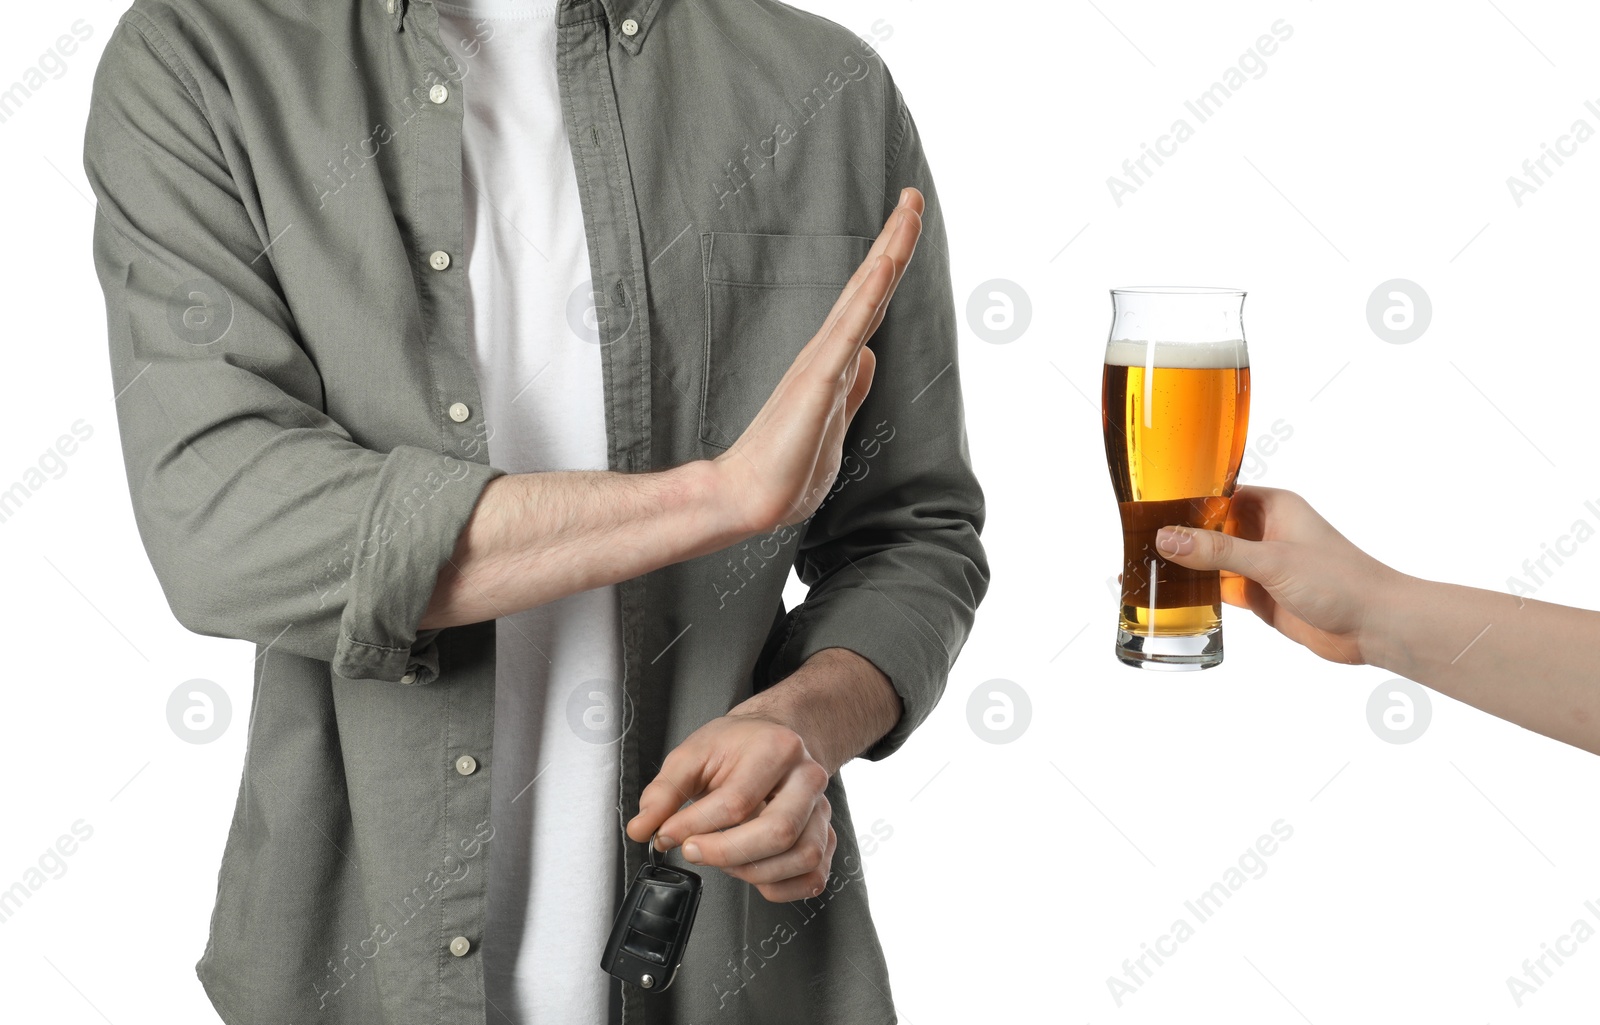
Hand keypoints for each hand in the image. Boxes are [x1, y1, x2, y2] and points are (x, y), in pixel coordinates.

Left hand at [626, 711, 834, 902]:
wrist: (776, 738)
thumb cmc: (738, 746)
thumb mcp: (693, 754)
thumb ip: (664, 792)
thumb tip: (643, 828)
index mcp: (777, 749)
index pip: (737, 801)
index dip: (695, 826)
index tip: (667, 834)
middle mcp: (808, 779)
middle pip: (778, 832)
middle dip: (726, 853)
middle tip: (692, 850)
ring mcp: (823, 810)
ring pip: (802, 857)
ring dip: (753, 871)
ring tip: (722, 858)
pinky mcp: (826, 837)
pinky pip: (813, 877)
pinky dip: (780, 887)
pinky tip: (751, 872)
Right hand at [712, 188, 924, 531]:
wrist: (748, 499)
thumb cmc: (785, 469)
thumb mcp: (834, 423)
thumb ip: (851, 388)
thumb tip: (868, 357)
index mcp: (833, 363)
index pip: (869, 305)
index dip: (890, 265)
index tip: (907, 225)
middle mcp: (827, 353)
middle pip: (869, 287)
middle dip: (895, 240)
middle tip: (914, 196)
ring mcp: (822, 363)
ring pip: (862, 297)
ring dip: (888, 253)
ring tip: (909, 212)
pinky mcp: (818, 380)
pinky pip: (848, 330)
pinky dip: (868, 296)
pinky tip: (884, 267)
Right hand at [1155, 485, 1404, 664]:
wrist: (1375, 625)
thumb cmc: (1340, 580)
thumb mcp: (1271, 560)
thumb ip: (1217, 550)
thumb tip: (1168, 537)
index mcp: (1273, 507)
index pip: (1218, 494)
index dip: (1185, 500)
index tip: (1150, 507)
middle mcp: (1266, 532)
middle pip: (1211, 528)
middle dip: (1180, 535)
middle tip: (1139, 540)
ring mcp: (1263, 565)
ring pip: (1214, 560)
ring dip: (1189, 566)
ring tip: (1146, 567)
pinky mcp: (1262, 595)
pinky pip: (1222, 589)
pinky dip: (1201, 592)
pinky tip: (1175, 596)